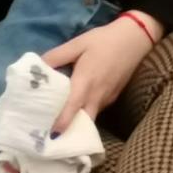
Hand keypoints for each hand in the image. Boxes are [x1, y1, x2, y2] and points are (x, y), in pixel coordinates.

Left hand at [42, 12, 162, 129]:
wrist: (135, 38)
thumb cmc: (104, 40)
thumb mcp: (77, 43)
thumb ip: (56, 56)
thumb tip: (37, 68)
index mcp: (86, 81)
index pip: (73, 108)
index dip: (62, 122)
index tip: (51, 135)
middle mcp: (97, 95)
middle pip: (83, 121)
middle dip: (69, 130)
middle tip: (50, 133)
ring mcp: (107, 98)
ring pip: (90, 116)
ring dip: (77, 121)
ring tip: (58, 121)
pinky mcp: (113, 96)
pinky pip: (97, 108)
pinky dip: (86, 112)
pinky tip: (77, 105)